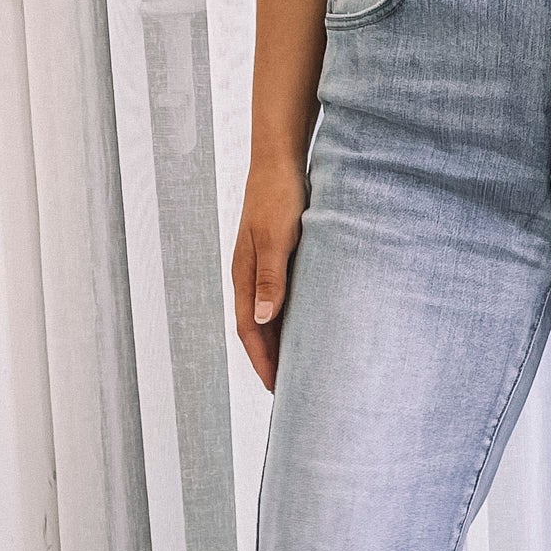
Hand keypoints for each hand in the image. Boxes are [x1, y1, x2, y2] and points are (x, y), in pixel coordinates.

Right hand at [231, 154, 306, 392]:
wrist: (280, 159)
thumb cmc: (278, 196)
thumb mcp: (276, 238)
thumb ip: (271, 278)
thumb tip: (264, 319)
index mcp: (244, 275)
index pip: (251, 331)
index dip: (263, 362)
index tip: (277, 390)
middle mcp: (250, 275)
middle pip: (257, 329)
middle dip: (269, 361)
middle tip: (290, 390)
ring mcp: (262, 266)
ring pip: (268, 315)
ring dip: (279, 342)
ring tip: (297, 366)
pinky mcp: (277, 256)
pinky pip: (280, 297)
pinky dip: (289, 319)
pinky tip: (305, 326)